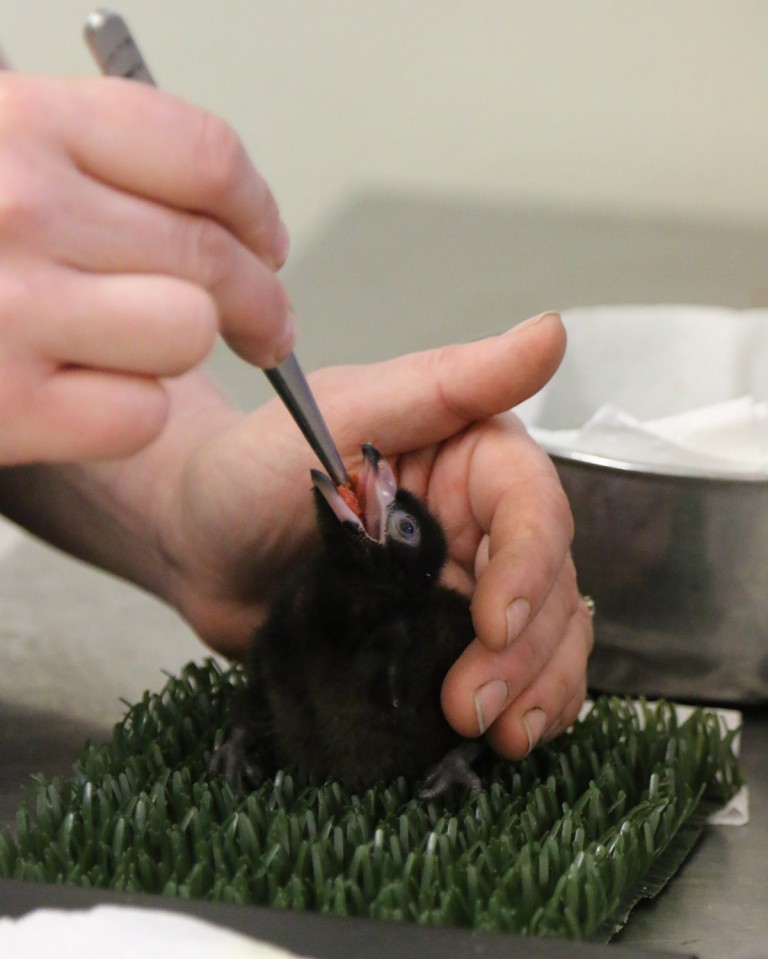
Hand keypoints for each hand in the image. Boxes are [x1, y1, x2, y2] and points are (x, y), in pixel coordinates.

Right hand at [0, 74, 291, 464]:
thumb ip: (80, 156)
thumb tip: (219, 206)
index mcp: (20, 123)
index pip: (205, 158)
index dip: (256, 210)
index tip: (264, 242)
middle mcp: (18, 206)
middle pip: (213, 256)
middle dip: (258, 300)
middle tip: (264, 326)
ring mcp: (6, 310)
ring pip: (185, 332)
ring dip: (178, 350)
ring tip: (144, 352)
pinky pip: (136, 415)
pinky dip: (127, 412)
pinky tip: (87, 396)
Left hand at [160, 312, 591, 758]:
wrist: (194, 547)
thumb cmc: (248, 467)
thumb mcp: (342, 412)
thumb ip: (447, 383)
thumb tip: (551, 332)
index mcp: (471, 456)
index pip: (533, 509)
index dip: (529, 569)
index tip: (494, 625)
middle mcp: (482, 520)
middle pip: (550, 584)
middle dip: (526, 651)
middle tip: (472, 705)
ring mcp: (464, 586)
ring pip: (547, 636)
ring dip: (537, 687)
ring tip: (498, 735)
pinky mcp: (439, 640)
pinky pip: (508, 673)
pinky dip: (521, 704)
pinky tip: (505, 736)